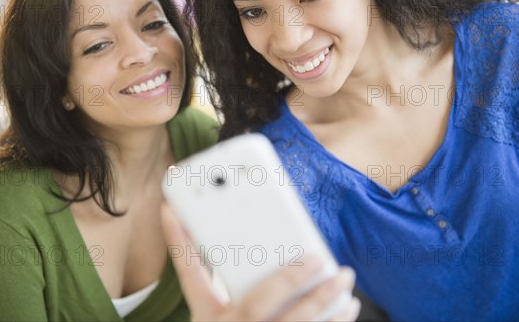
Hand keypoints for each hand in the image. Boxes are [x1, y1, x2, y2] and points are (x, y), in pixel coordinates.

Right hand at [161, 203, 360, 320]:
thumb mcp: (215, 313)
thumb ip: (219, 279)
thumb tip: (219, 232)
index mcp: (209, 317)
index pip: (190, 276)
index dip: (178, 241)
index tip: (171, 208)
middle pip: (256, 306)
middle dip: (287, 280)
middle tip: (317, 258)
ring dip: (323, 301)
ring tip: (344, 276)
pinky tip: (348, 305)